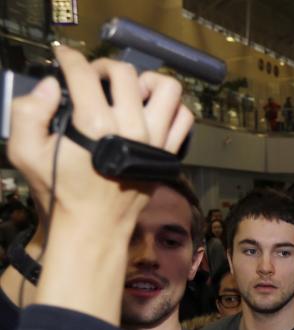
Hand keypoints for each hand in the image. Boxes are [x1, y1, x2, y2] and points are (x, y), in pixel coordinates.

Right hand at [8, 46, 192, 226]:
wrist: (93, 225)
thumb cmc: (59, 191)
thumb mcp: (25, 152)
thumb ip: (27, 112)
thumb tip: (51, 84)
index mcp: (95, 126)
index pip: (84, 74)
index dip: (70, 57)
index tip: (64, 56)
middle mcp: (132, 129)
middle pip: (127, 74)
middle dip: (105, 66)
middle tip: (94, 76)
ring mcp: (156, 141)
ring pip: (167, 89)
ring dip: (147, 81)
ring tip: (130, 89)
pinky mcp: (169, 153)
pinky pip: (184, 119)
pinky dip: (172, 107)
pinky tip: (151, 110)